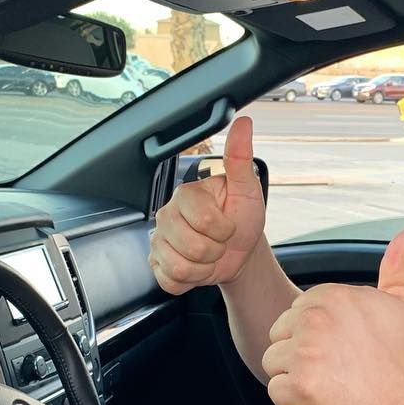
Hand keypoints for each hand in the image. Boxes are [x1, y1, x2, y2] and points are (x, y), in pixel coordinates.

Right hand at [148, 115, 265, 294]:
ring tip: (209, 254)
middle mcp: (167, 215)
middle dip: (215, 251)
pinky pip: (170, 281)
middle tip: (219, 242)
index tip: (228, 225)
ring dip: (204, 268)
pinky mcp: (156, 264)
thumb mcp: (247, 189)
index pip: (204, 222)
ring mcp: (159, 241)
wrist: (239, 251)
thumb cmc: (242, 218)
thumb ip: (240, 158)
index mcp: (187, 194)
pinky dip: (190, 281)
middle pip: (191, 248)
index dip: (224, 230)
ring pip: (180, 267)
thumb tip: (243, 123)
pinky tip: (196, 267)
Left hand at [262, 224, 403, 404]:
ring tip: (332, 384)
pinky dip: (295, 403)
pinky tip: (326, 400)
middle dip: (301, 356)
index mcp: (332, 295)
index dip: (316, 337)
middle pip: (278, 335)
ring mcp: (306, 352)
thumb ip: (399, 264)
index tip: (345, 350)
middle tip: (339, 370)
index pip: (295, 314)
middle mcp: (316, 318)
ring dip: (296, 378)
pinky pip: (275, 392)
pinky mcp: (300, 385)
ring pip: (272, 363)